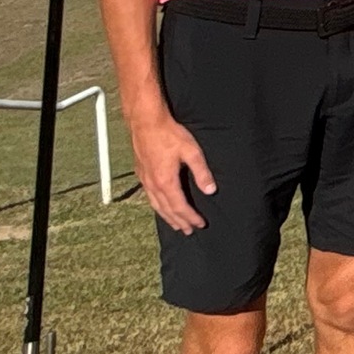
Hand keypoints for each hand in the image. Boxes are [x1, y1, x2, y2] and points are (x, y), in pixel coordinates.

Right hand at [130, 110, 214, 233]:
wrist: (146, 123)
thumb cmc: (170, 135)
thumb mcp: (192, 152)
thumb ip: (202, 173)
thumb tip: (211, 191)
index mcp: (166, 182)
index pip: (180, 207)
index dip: (191, 217)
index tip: (200, 224)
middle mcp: (153, 185)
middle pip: (167, 210)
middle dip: (180, 222)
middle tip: (189, 231)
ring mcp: (145, 180)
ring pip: (156, 206)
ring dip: (168, 217)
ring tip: (177, 225)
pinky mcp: (142, 174)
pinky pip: (150, 197)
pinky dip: (158, 207)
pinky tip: (162, 207)